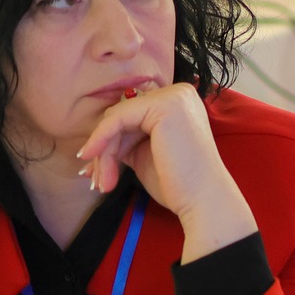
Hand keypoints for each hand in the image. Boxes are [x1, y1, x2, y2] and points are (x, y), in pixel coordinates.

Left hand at [76, 81, 256, 260]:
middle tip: (97, 179)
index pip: (133, 115)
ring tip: (103, 182)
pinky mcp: (163, 106)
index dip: (111, 141)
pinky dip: (100, 140)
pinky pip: (118, 119)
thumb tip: (95, 138)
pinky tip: (91, 158)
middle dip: (105, 149)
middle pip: (123, 116)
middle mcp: (178, 93)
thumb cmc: (179, 184)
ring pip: (117, 119)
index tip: (97, 169)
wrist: (203, 200)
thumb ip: (127, 138)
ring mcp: (172, 97)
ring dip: (104, 153)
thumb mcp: (146, 153)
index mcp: (178, 103)